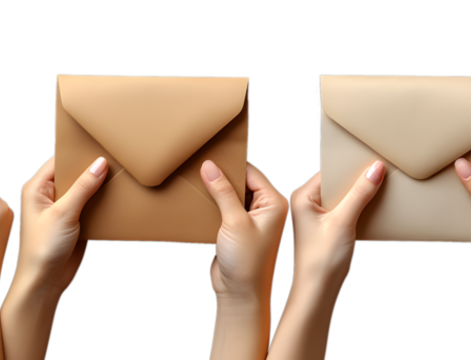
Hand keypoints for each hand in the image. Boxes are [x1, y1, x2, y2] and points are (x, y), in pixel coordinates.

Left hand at [0, 155, 106, 359]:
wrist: (46, 281)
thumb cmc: (42, 249)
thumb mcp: (63, 213)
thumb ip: (83, 187)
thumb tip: (99, 164)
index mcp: (37, 187)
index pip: (60, 160)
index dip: (78, 154)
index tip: (98, 147)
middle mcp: (48, 196)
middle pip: (74, 174)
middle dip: (92, 171)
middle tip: (114, 162)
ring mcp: (63, 210)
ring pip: (85, 190)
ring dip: (100, 189)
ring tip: (119, 179)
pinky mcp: (75, 223)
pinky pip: (92, 207)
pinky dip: (103, 204)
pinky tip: (116, 200)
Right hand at [202, 161, 288, 359]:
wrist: (240, 294)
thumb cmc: (248, 263)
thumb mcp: (234, 221)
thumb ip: (223, 192)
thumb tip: (211, 168)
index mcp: (273, 203)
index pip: (252, 172)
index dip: (232, 164)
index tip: (212, 156)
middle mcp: (264, 209)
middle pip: (240, 182)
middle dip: (221, 177)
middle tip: (201, 168)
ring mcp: (250, 220)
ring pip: (229, 195)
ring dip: (214, 192)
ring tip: (197, 184)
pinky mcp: (236, 229)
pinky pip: (223, 209)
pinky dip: (212, 205)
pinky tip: (199, 203)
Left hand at [265, 161, 383, 359]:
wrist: (318, 290)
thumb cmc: (320, 261)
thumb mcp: (343, 222)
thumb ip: (360, 194)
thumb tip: (374, 170)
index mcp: (302, 196)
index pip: (331, 171)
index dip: (351, 167)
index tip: (373, 162)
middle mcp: (306, 203)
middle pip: (338, 182)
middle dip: (358, 181)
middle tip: (380, 176)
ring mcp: (316, 216)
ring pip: (343, 197)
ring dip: (360, 196)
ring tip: (378, 193)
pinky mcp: (326, 227)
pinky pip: (345, 210)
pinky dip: (358, 209)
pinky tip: (371, 210)